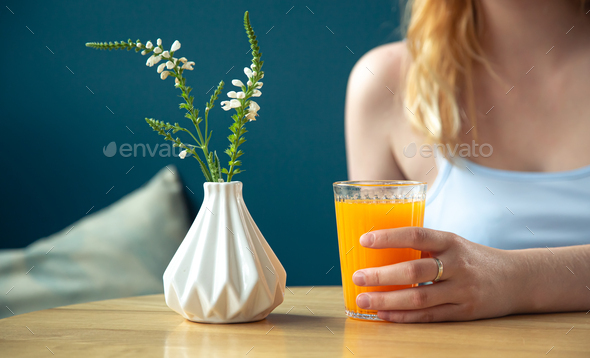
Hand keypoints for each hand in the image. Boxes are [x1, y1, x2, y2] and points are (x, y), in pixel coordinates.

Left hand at [352, 227, 528, 322]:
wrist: (517, 279)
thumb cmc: (473, 258)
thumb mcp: (453, 244)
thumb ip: (424, 247)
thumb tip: (379, 251)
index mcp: (451, 242)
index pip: (417, 235)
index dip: (390, 237)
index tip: (364, 240)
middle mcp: (457, 265)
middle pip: (414, 270)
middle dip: (382, 275)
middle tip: (357, 277)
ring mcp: (462, 290)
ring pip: (419, 297)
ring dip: (387, 300)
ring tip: (363, 300)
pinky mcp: (464, 312)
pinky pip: (429, 316)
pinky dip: (403, 316)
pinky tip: (384, 314)